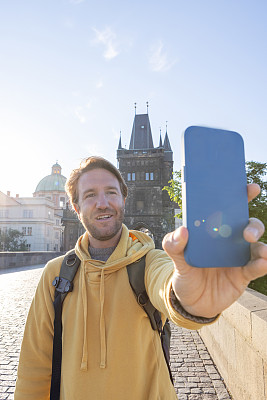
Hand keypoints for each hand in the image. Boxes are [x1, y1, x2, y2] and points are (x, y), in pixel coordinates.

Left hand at [163, 184, 266, 317]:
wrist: (192, 302)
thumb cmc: (186, 274)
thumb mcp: (176, 258)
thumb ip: (173, 244)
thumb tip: (182, 230)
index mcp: (213, 231)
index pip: (227, 209)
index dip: (239, 196)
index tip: (248, 187)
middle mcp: (229, 240)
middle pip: (247, 224)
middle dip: (251, 223)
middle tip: (245, 230)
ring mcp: (238, 256)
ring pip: (256, 244)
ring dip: (259, 242)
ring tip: (253, 244)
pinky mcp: (244, 274)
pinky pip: (257, 266)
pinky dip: (262, 263)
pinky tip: (263, 261)